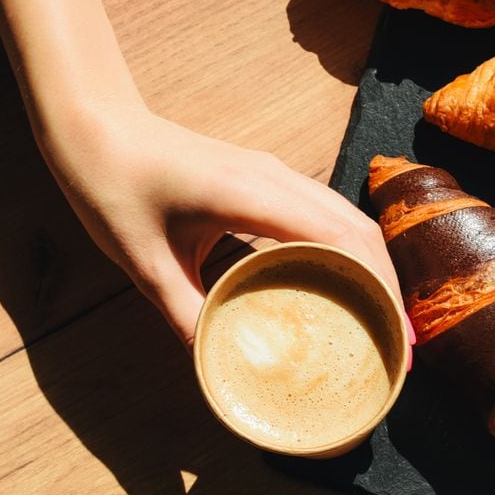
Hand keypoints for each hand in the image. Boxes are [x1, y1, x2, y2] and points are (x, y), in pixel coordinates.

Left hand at [47, 101, 410, 351]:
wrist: (95, 124)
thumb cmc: (112, 187)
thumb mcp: (144, 264)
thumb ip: (186, 316)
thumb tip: (219, 369)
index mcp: (252, 195)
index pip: (342, 240)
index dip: (379, 289)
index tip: (396, 338)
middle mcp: (277, 178)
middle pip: (360, 230)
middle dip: (388, 287)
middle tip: (400, 346)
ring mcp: (276, 172)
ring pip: (349, 218)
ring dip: (374, 268)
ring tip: (384, 320)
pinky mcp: (268, 176)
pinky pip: (326, 213)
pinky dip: (350, 250)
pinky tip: (346, 284)